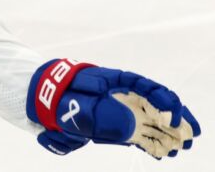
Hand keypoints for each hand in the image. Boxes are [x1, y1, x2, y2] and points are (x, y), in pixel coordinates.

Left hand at [27, 59, 200, 158]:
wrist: (44, 96)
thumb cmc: (62, 92)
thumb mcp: (78, 102)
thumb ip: (101, 116)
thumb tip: (128, 132)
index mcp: (117, 80)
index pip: (147, 87)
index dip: (164, 100)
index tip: (172, 115)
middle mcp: (124, 95)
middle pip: (156, 105)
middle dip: (175, 120)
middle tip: (190, 136)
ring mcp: (121, 110)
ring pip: (151, 122)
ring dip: (167, 135)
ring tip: (181, 147)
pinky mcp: (116, 125)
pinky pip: (138, 134)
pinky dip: (150, 143)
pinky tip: (162, 153)